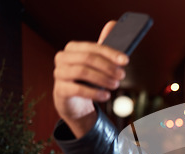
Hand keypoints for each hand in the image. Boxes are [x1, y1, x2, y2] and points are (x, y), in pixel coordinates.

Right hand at [53, 21, 128, 137]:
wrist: (74, 100)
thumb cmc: (88, 77)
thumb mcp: (97, 62)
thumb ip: (104, 46)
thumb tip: (113, 23)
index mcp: (73, 48)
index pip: (93, 47)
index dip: (111, 53)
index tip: (126, 60)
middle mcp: (63, 58)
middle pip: (88, 58)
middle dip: (108, 67)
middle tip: (121, 75)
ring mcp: (59, 73)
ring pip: (82, 72)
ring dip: (102, 79)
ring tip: (115, 85)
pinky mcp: (60, 90)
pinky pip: (77, 89)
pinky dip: (94, 92)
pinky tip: (106, 96)